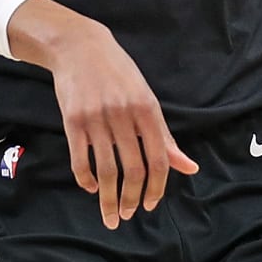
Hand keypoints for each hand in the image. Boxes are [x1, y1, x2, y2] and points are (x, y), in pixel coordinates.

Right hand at [37, 17, 197, 228]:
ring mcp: (97, 118)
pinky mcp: (72, 121)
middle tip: (129, 215)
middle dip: (132, 199)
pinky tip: (91, 188)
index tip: (151, 205)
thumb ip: (164, 136)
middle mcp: (124, 115)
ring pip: (107, 170)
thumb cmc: (119, 74)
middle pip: (133, 169)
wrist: (80, 47)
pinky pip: (80, 160)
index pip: (158, 159)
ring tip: (110, 214)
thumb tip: (189, 167)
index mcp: (147, 109)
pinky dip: (86, 180)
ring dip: (108, 198)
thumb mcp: (147, 99)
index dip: (157, 188)